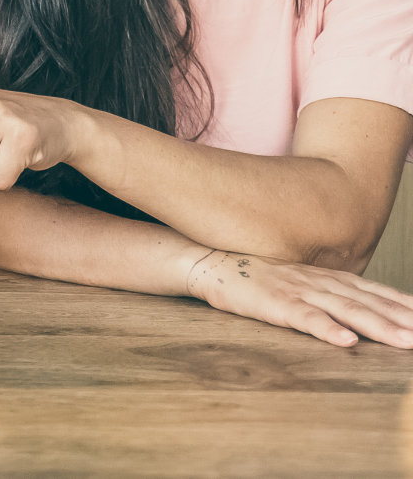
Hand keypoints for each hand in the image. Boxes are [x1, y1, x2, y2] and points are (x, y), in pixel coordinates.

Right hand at [186, 249, 412, 348]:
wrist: (210, 262)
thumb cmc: (254, 276)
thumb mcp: (297, 280)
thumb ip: (326, 292)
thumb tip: (357, 309)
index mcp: (325, 277)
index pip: (372, 290)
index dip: (401, 303)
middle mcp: (318, 281)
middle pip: (367, 301)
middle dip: (400, 318)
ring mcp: (297, 291)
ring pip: (345, 310)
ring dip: (378, 325)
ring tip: (405, 341)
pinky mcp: (274, 303)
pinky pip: (304, 317)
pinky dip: (326, 329)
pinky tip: (346, 341)